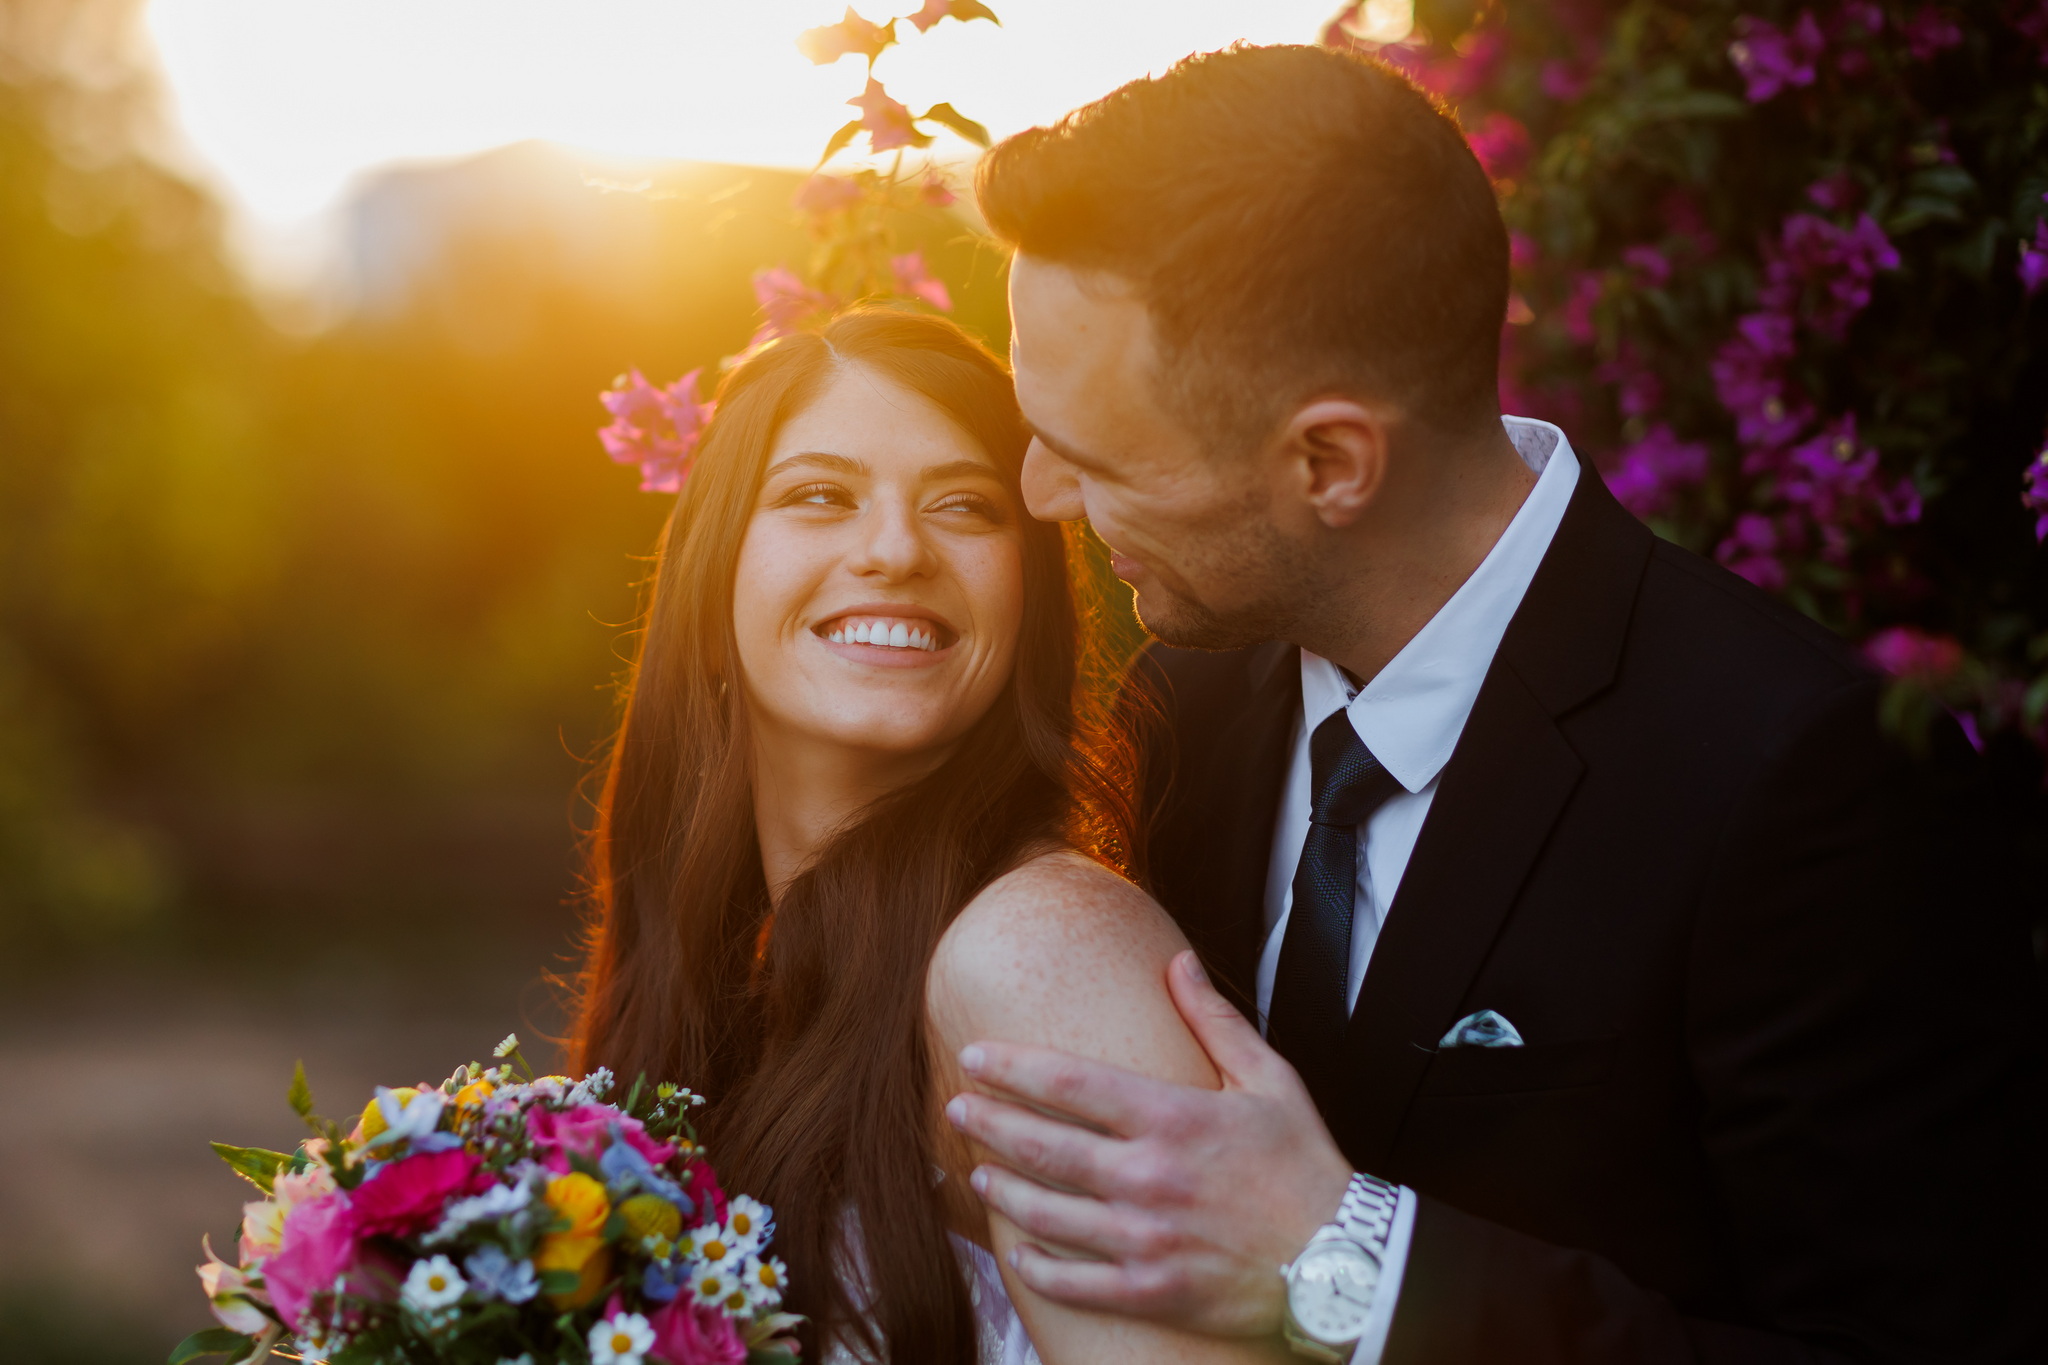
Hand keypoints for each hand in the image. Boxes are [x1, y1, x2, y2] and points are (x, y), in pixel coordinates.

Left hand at [945, 950, 1355, 1336]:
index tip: (975, 1057)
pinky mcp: (1152, 1289)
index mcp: (1172, 1117)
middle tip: (956, 1110)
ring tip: (977, 1173)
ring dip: (1003, 1190)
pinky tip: (1019, 1252)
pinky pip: (1076, 1283)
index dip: (1012, 1067)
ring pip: (1047, 1212)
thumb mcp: (1269, 1078)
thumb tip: (1177, 962)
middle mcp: (1149, 1175)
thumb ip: (1213, 1019)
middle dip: (987, 1123)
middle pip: (1042, 1145)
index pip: (1069, 1081)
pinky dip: (1039, 1268)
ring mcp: (1146, 1237)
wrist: (1344, 1259)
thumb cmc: (1305, 1166)